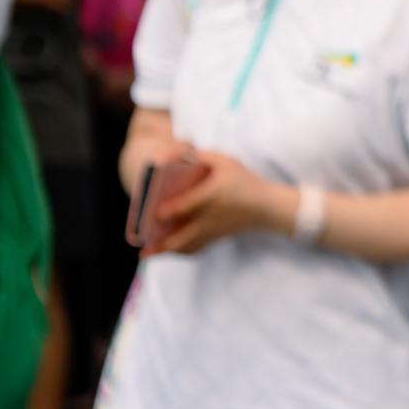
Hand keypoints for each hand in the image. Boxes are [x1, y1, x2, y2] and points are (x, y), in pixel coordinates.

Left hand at [147, 150, 283, 256]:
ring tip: (146, 253)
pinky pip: (194, 249)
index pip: (185, 207)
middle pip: (181, 237)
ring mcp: (211, 231)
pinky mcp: (214, 238)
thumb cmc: (245, 181)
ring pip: (185, 246)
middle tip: (142, 242)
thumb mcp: (226, 161)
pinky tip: (167, 251)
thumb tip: (177, 156)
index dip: (167, 212)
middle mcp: (209, 217)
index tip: (153, 214)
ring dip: (165, 251)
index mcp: (211, 196)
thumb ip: (202, 155)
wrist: (267, 207)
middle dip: (161, 243)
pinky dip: (178, 252)